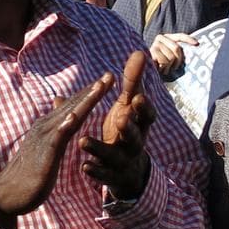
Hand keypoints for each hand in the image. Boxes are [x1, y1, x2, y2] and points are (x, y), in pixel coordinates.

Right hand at [0, 72, 112, 228]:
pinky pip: (57, 137)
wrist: (8, 192)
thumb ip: (53, 128)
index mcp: (48, 127)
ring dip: (84, 101)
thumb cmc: (28, 171)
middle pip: (72, 106)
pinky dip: (66, 124)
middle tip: (109, 75)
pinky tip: (76, 116)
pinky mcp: (44, 153)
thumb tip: (57, 107)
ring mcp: (43, 139)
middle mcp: (45, 128)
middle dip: (91, 90)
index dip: (89, 93)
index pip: (72, 106)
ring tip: (99, 88)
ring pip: (68, 116)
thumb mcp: (43, 147)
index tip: (106, 79)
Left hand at [81, 50, 154, 199]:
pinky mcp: (111, 175)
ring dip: (99, 148)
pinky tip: (84, 166)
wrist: (129, 170)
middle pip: (135, 137)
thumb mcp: (129, 107)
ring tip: (83, 141)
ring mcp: (123, 161)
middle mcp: (134, 143)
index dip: (143, 107)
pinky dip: (96, 170)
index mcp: (138, 125)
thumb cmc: (126, 129)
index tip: (138, 97)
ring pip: (114, 155)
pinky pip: (104, 174)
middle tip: (120, 117)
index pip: (145, 116)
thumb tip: (138, 53)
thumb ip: (131, 83)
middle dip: (129, 128)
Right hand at [149, 32, 196, 76]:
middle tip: (175, 67)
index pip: (180, 36)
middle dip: (178, 60)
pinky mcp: (151, 53)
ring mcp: (154, 45)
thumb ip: (179, 50)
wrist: (147, 69)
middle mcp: (160, 38)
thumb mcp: (172, 55)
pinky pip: (164, 61)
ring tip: (166, 68)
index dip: (189, 39)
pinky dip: (164, 68)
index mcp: (167, 37)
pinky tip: (160, 69)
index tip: (197, 44)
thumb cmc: (163, 63)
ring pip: (171, 57)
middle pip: (176, 48)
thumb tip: (196, 47)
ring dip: (170, 66)